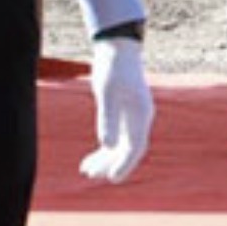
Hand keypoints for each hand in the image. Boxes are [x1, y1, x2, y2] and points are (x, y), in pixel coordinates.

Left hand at [80, 33, 151, 182]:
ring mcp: (132, 115)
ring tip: (86, 170)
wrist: (117, 47)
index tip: (112, 178)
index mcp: (141, 115)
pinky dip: (104, 147)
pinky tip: (91, 157)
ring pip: (120, 144)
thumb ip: (107, 119)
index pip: (135, 147)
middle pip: (127, 149)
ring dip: (105, 158)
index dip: (124, 164)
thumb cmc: (113, 68)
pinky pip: (115, 135)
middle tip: (91, 175)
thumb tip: (107, 145)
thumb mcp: (106, 93)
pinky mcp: (122, 111)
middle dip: (111, 164)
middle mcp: (140, 118)